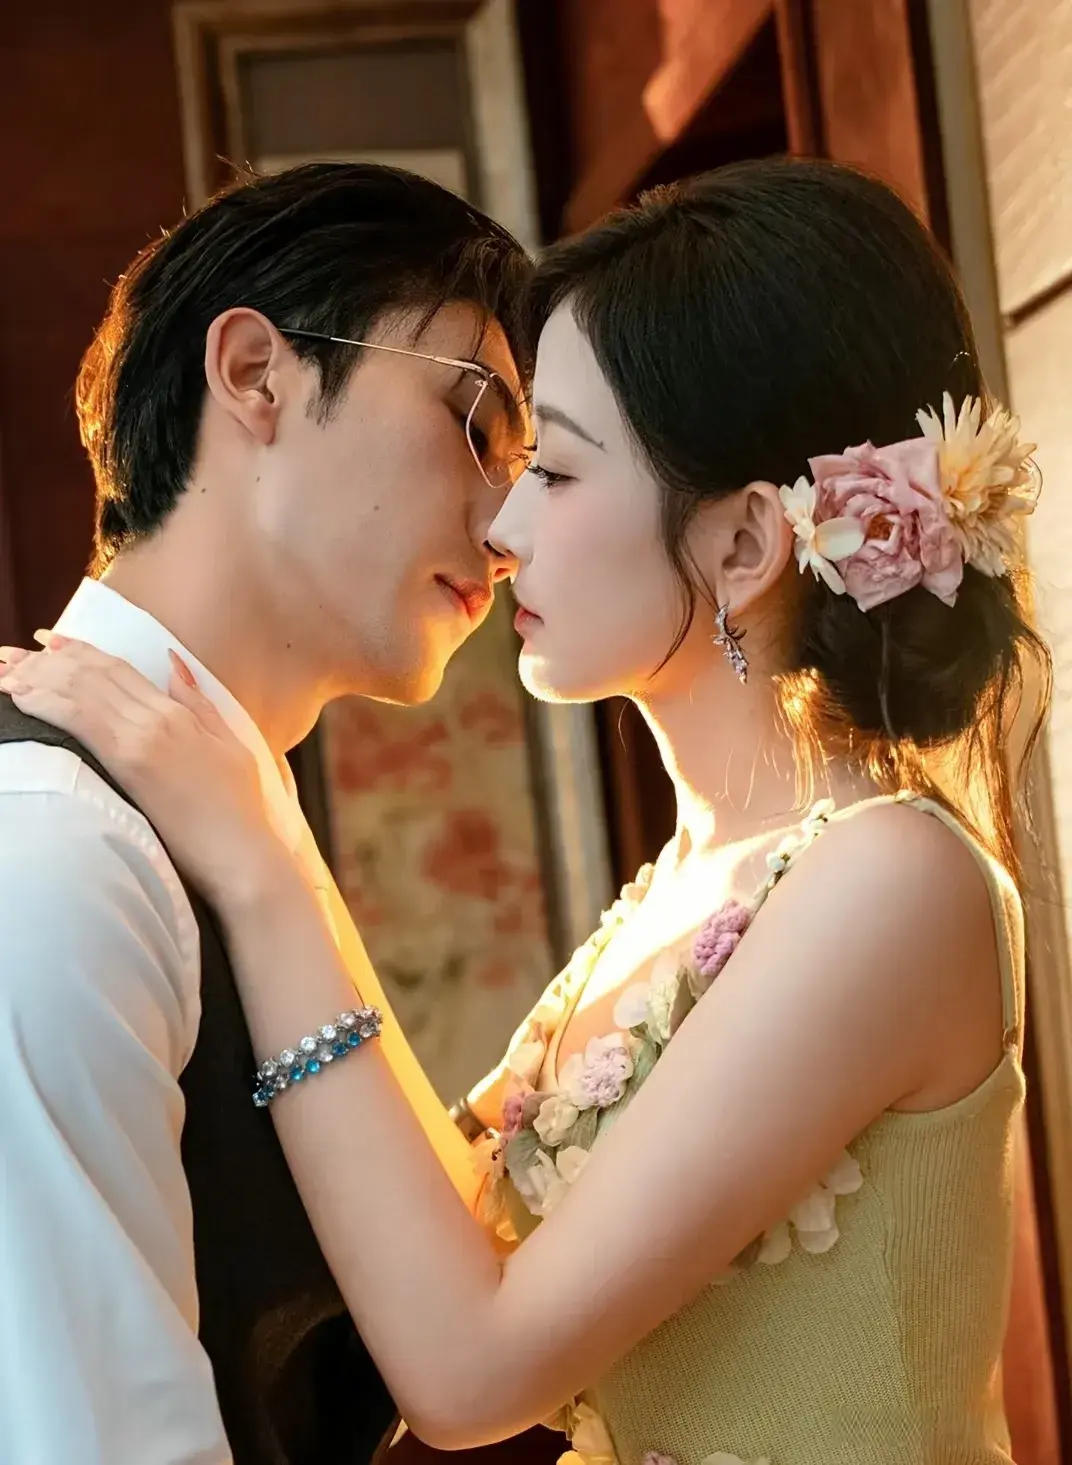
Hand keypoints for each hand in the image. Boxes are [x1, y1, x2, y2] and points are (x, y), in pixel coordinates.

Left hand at [0, 635, 292, 908]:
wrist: (241, 851)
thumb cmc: (240, 809)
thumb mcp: (228, 743)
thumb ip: (198, 703)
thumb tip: (174, 664)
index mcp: (179, 713)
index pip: (119, 669)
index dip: (81, 650)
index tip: (51, 640)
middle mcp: (157, 719)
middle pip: (92, 675)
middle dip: (47, 659)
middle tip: (12, 652)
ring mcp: (142, 740)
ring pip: (80, 692)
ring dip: (38, 678)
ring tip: (6, 672)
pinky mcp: (129, 766)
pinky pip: (80, 722)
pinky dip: (47, 704)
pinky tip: (22, 697)